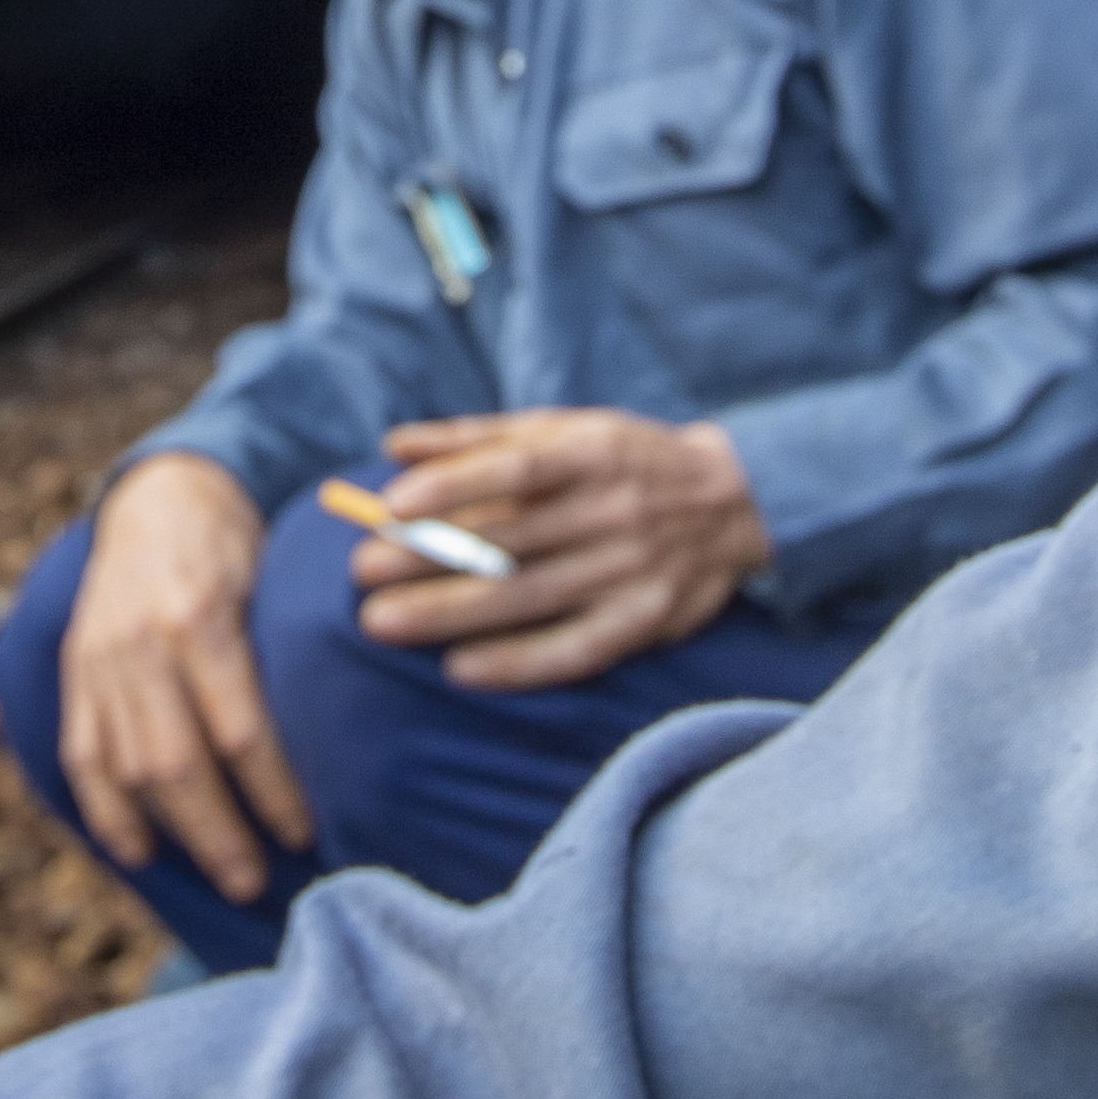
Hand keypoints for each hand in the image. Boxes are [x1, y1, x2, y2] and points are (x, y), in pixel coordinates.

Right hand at [55, 451, 310, 898]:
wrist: (158, 497)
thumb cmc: (240, 543)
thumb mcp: (276, 572)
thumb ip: (293, 647)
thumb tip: (352, 736)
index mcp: (198, 614)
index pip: (238, 730)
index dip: (272, 793)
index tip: (307, 834)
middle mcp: (139, 643)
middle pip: (177, 765)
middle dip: (222, 834)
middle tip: (262, 882)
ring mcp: (99, 661)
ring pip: (130, 771)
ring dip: (177, 834)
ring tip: (226, 876)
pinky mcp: (76, 674)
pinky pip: (83, 757)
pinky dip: (108, 812)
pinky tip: (142, 854)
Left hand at [351, 410, 772, 690]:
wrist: (738, 500)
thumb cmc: (626, 459)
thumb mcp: (564, 428)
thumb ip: (478, 438)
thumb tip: (393, 446)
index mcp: (593, 452)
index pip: (518, 468)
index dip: (454, 485)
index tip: (391, 505)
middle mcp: (615, 511)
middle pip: (512, 540)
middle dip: (429, 558)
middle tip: (359, 574)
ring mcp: (632, 571)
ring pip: (530, 599)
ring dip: (450, 615)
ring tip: (382, 622)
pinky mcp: (646, 622)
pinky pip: (575, 651)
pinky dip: (517, 664)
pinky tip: (461, 670)